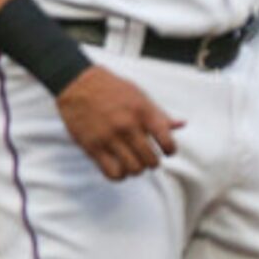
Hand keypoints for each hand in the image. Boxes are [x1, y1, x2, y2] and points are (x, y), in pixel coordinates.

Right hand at [55, 66, 182, 181]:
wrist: (78, 83)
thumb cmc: (111, 88)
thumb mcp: (139, 96)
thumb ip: (159, 114)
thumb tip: (181, 125)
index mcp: (143, 112)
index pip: (167, 142)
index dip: (170, 150)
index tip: (166, 151)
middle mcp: (128, 126)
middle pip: (151, 161)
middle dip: (152, 162)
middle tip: (147, 158)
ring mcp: (109, 137)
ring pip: (133, 170)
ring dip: (136, 169)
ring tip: (132, 162)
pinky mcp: (93, 147)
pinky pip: (112, 173)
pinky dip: (119, 175)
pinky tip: (118, 167)